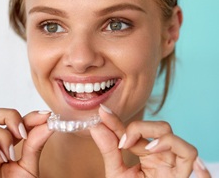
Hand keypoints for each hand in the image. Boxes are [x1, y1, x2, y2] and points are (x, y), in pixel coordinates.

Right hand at [0, 108, 52, 177]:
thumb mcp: (28, 165)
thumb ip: (36, 144)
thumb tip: (49, 123)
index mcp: (3, 143)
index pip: (13, 119)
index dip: (30, 115)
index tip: (47, 116)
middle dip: (9, 116)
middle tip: (23, 133)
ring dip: (3, 136)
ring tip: (11, 155)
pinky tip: (1, 160)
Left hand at [90, 105, 210, 177]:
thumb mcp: (117, 173)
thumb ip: (109, 150)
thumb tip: (96, 126)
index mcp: (145, 152)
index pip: (132, 130)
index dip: (117, 121)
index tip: (103, 112)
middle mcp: (159, 154)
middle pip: (155, 126)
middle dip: (139, 127)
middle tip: (124, 143)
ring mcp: (170, 161)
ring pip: (170, 134)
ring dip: (156, 135)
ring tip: (144, 149)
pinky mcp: (180, 173)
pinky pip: (189, 153)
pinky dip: (177, 146)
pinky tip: (155, 150)